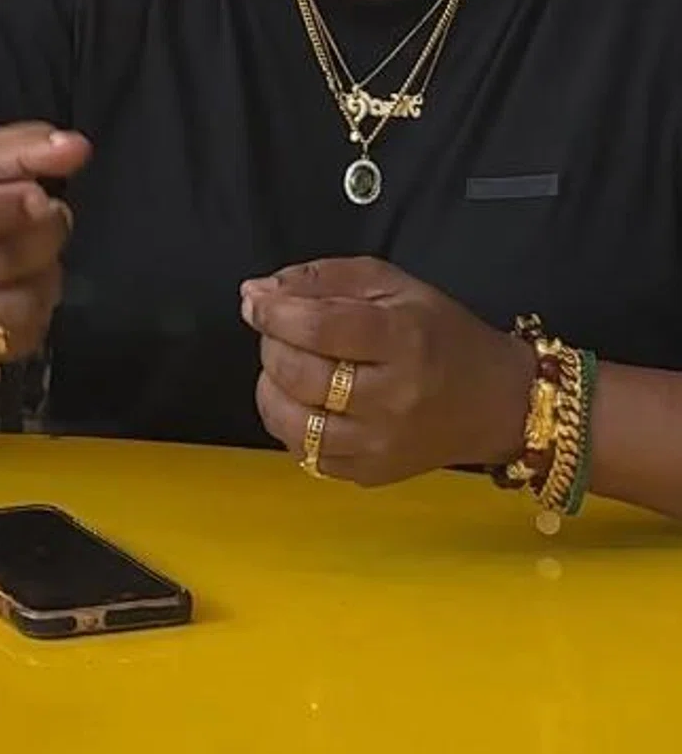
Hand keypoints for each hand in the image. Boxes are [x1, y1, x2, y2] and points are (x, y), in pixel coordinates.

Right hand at [0, 122, 89, 371]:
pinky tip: (30, 288)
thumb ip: (29, 149)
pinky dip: (38, 316)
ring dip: (44, 280)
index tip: (42, 197)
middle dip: (42, 238)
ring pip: (12, 309)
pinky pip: (17, 341)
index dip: (6, 209)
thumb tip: (74, 148)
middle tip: (56, 215)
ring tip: (43, 258)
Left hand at [242, 258, 536, 486]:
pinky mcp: (371, 474)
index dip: (274, 313)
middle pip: (298, 374)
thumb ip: (322, 279)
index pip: (319, 328)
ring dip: (273, 387)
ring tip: (290, 368)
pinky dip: (290, 423)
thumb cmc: (439, 334)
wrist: (497, 402)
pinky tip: (307, 402)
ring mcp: (381, 444)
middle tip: (280, 332)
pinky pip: (303, 453)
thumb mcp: (391, 285)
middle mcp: (393, 398)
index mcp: (403, 340)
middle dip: (272, 345)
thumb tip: (255, 292)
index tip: (256, 303)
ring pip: (292, 422)